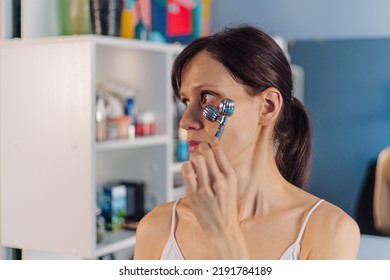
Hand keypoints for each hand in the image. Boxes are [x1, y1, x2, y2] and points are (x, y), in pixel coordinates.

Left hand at [181, 138, 248, 258]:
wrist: (223, 229)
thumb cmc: (226, 206)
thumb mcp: (231, 187)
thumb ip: (222, 171)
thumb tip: (209, 153)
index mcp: (231, 177)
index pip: (219, 151)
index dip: (211, 142)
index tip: (208, 141)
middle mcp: (220, 181)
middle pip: (206, 153)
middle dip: (201, 148)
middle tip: (199, 149)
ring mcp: (207, 188)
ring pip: (196, 160)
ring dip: (193, 157)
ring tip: (194, 160)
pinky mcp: (195, 195)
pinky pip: (187, 172)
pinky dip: (186, 167)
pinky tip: (188, 169)